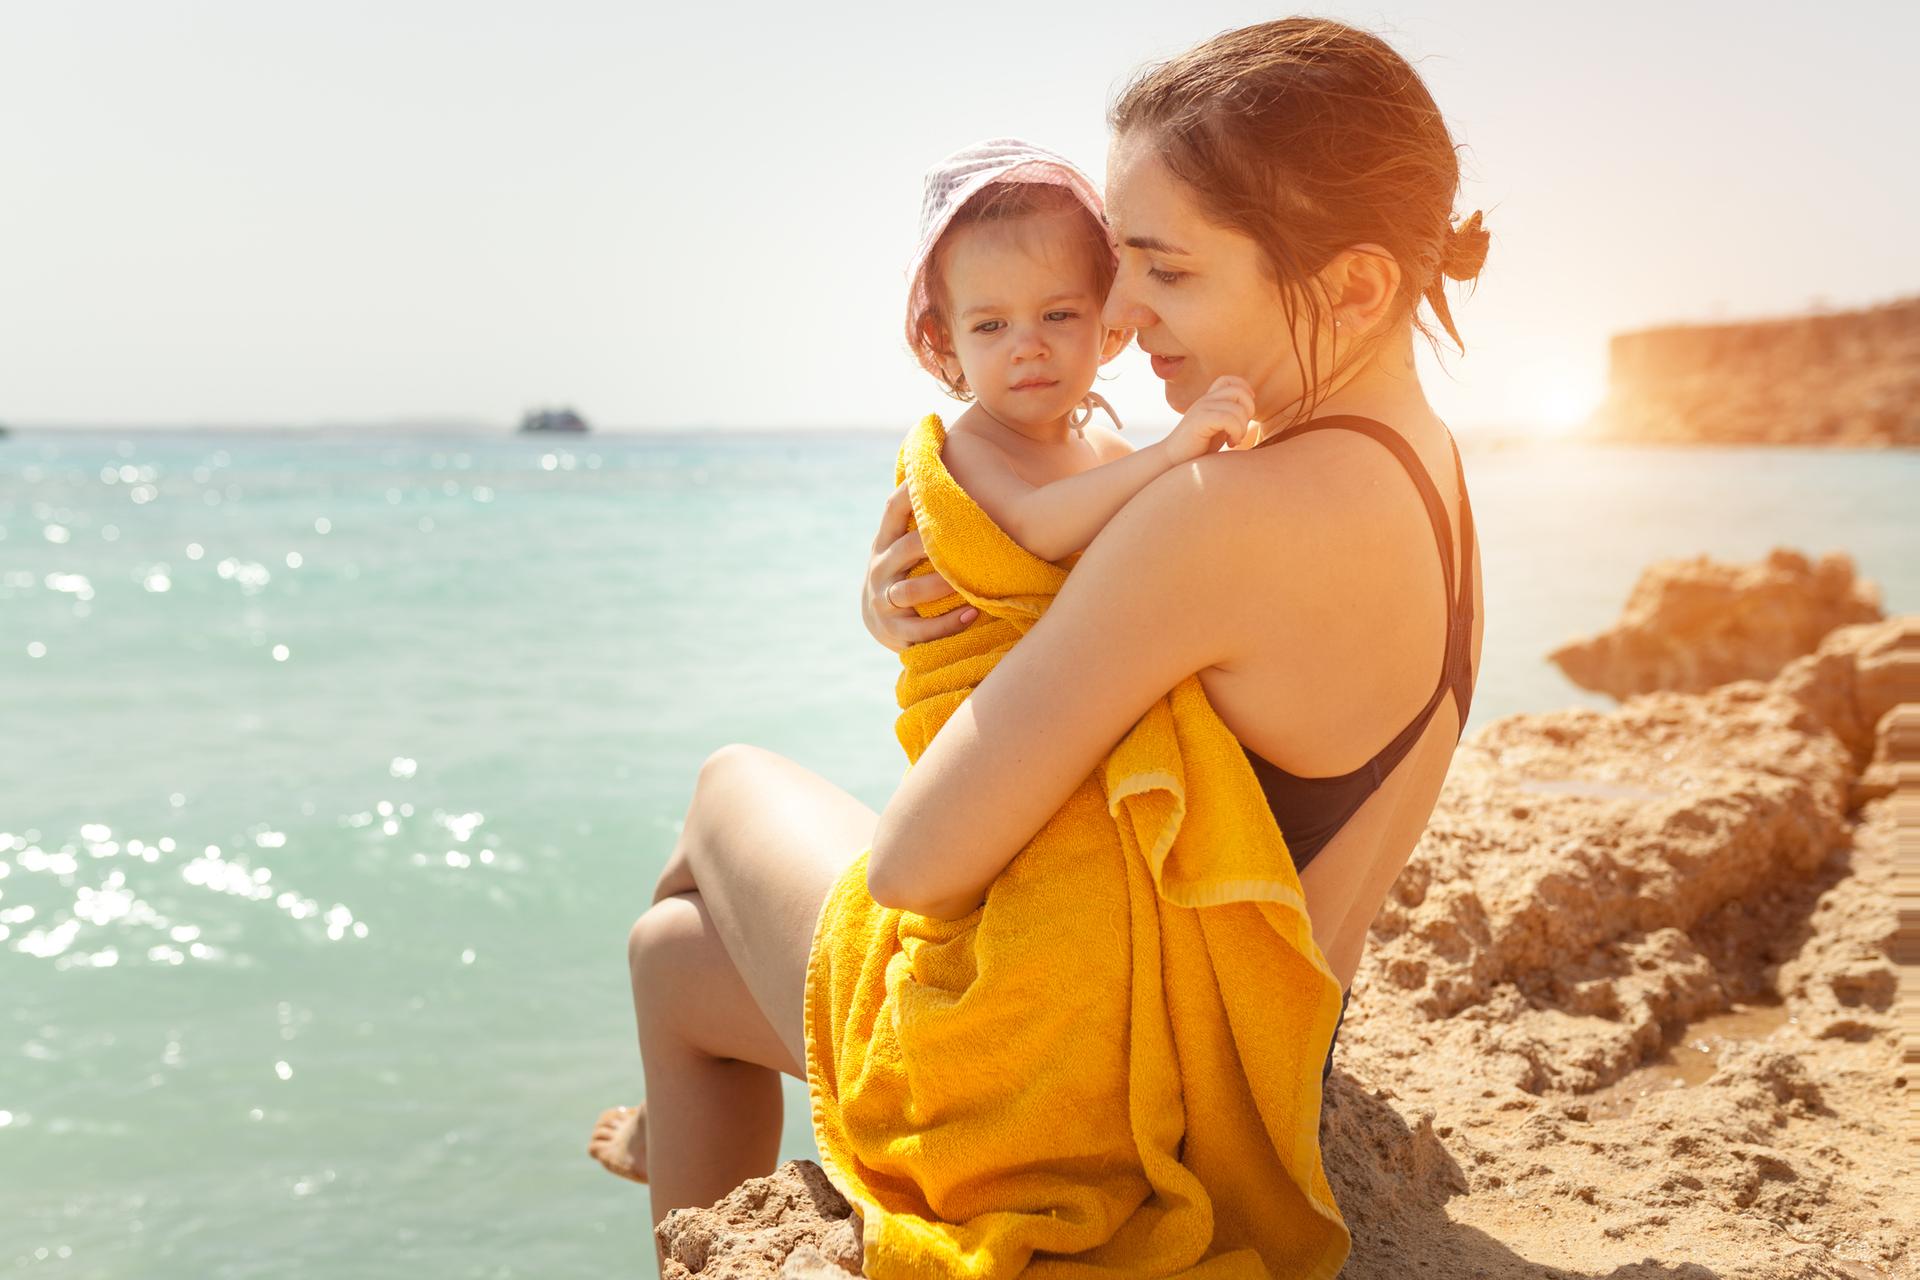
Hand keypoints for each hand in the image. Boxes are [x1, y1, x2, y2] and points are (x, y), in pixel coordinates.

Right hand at [863, 481, 977, 653]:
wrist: (879, 620)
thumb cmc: (905, 570)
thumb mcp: (903, 543)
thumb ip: (922, 516)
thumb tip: (948, 454)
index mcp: (885, 541)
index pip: (894, 509)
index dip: (913, 489)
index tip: (940, 476)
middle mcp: (880, 568)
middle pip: (906, 548)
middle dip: (935, 543)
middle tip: (970, 538)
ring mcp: (884, 600)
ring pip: (911, 591)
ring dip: (943, 586)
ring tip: (972, 583)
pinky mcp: (894, 632)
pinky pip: (922, 630)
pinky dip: (949, 623)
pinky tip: (973, 614)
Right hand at [1160, 376, 1255, 463]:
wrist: (1172, 462)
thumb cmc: (1197, 450)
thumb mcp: (1217, 429)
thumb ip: (1229, 417)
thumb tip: (1250, 412)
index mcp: (1208, 400)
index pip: (1230, 380)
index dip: (1246, 391)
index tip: (1247, 413)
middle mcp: (1204, 400)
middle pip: (1239, 391)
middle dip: (1249, 410)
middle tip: (1241, 429)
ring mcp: (1201, 408)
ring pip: (1237, 409)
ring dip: (1242, 428)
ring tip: (1234, 440)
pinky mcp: (1199, 420)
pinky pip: (1228, 419)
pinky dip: (1236, 433)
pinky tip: (1230, 444)